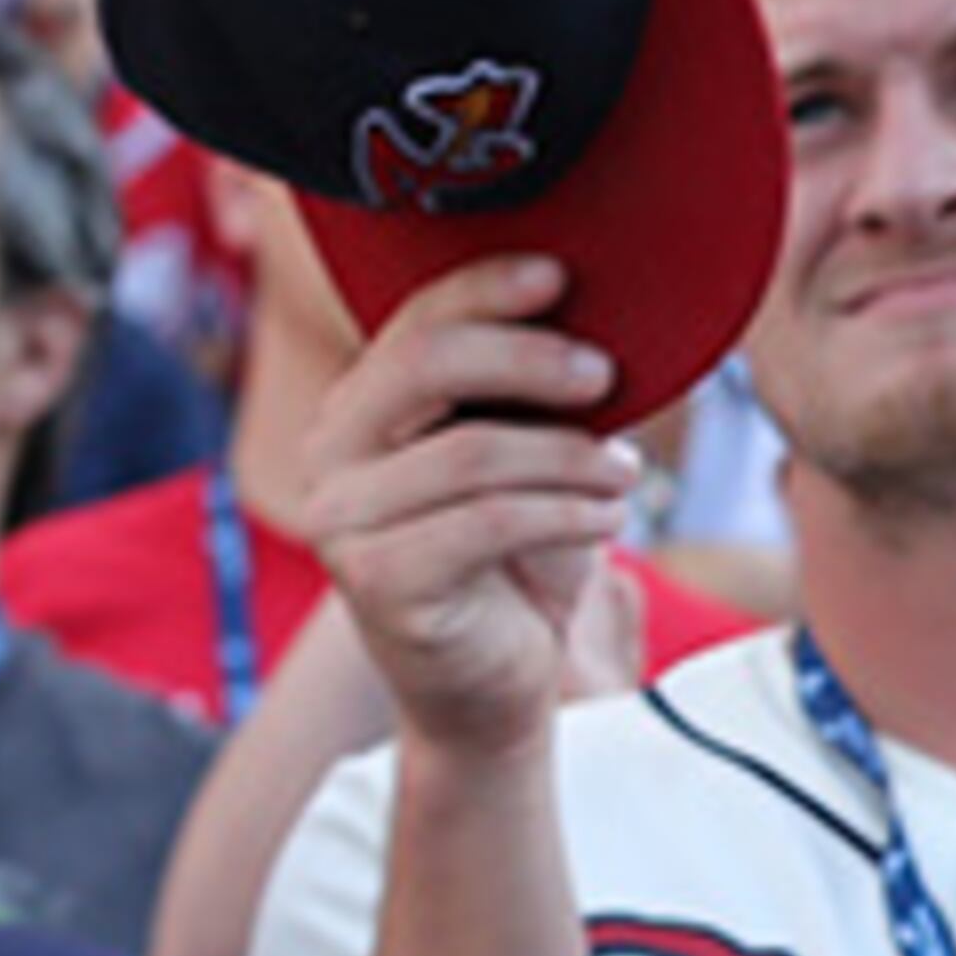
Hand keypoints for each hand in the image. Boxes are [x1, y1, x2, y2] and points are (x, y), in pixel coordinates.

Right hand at [296, 253, 643, 760]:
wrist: (495, 680)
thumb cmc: (519, 556)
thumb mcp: (530, 455)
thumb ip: (534, 390)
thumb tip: (606, 320)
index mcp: (360, 406)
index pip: (417, 321)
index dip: (487, 288)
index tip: (561, 275)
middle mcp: (331, 454)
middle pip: (427, 365)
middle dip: (529, 358)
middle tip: (604, 374)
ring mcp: (342, 520)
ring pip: (472, 451)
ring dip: (570, 455)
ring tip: (624, 473)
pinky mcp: (376, 580)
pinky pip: (488, 522)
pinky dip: (566, 512)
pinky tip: (608, 518)